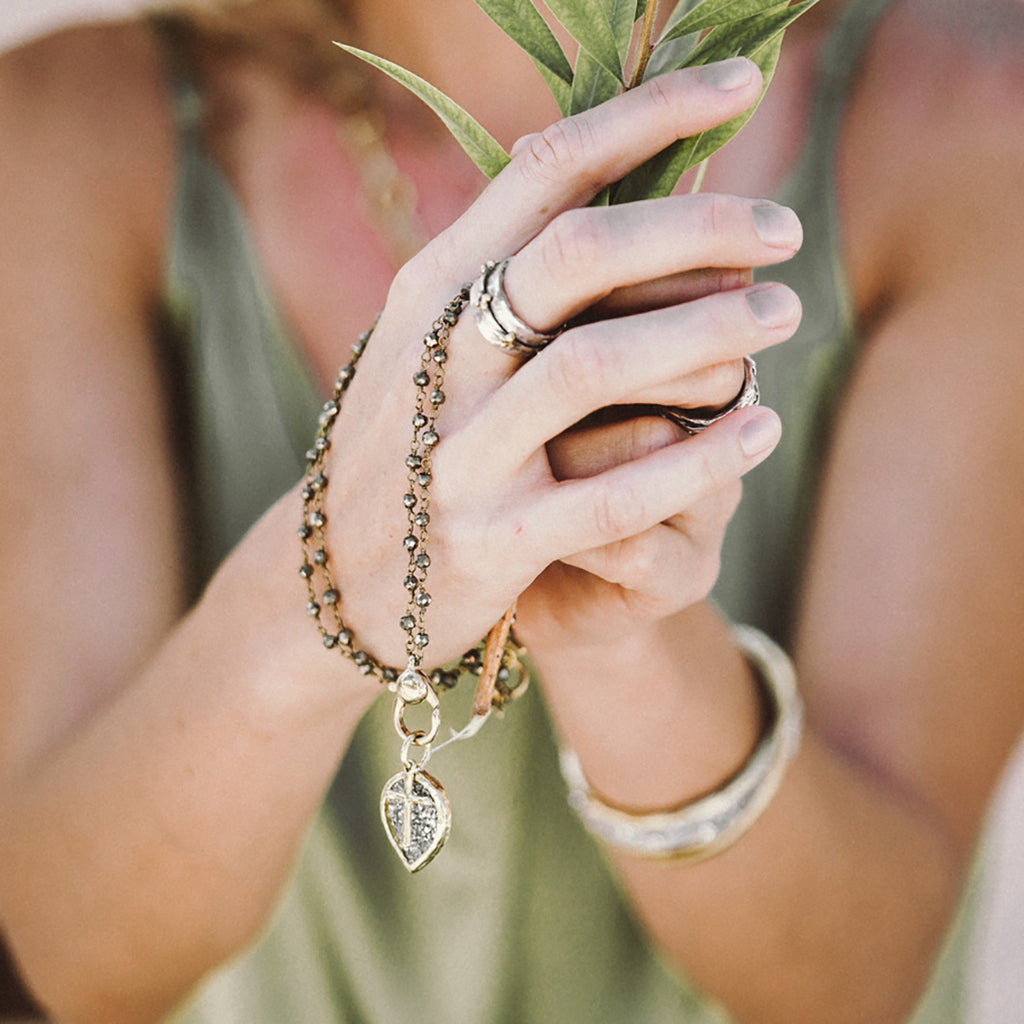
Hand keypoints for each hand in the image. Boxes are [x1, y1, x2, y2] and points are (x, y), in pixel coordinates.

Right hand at [321, 58, 801, 669]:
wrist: (333, 579)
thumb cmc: (406, 445)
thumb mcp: (427, 342)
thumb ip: (495, 263)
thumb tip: (569, 155)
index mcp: (430, 292)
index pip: (543, 172)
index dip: (647, 115)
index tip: (739, 86)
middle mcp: (440, 358)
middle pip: (579, 254)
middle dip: (699, 225)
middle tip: (784, 229)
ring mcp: (463, 452)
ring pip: (599, 367)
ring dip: (710, 332)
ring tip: (782, 314)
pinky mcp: (495, 542)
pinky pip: (614, 494)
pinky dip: (698, 460)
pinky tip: (760, 432)